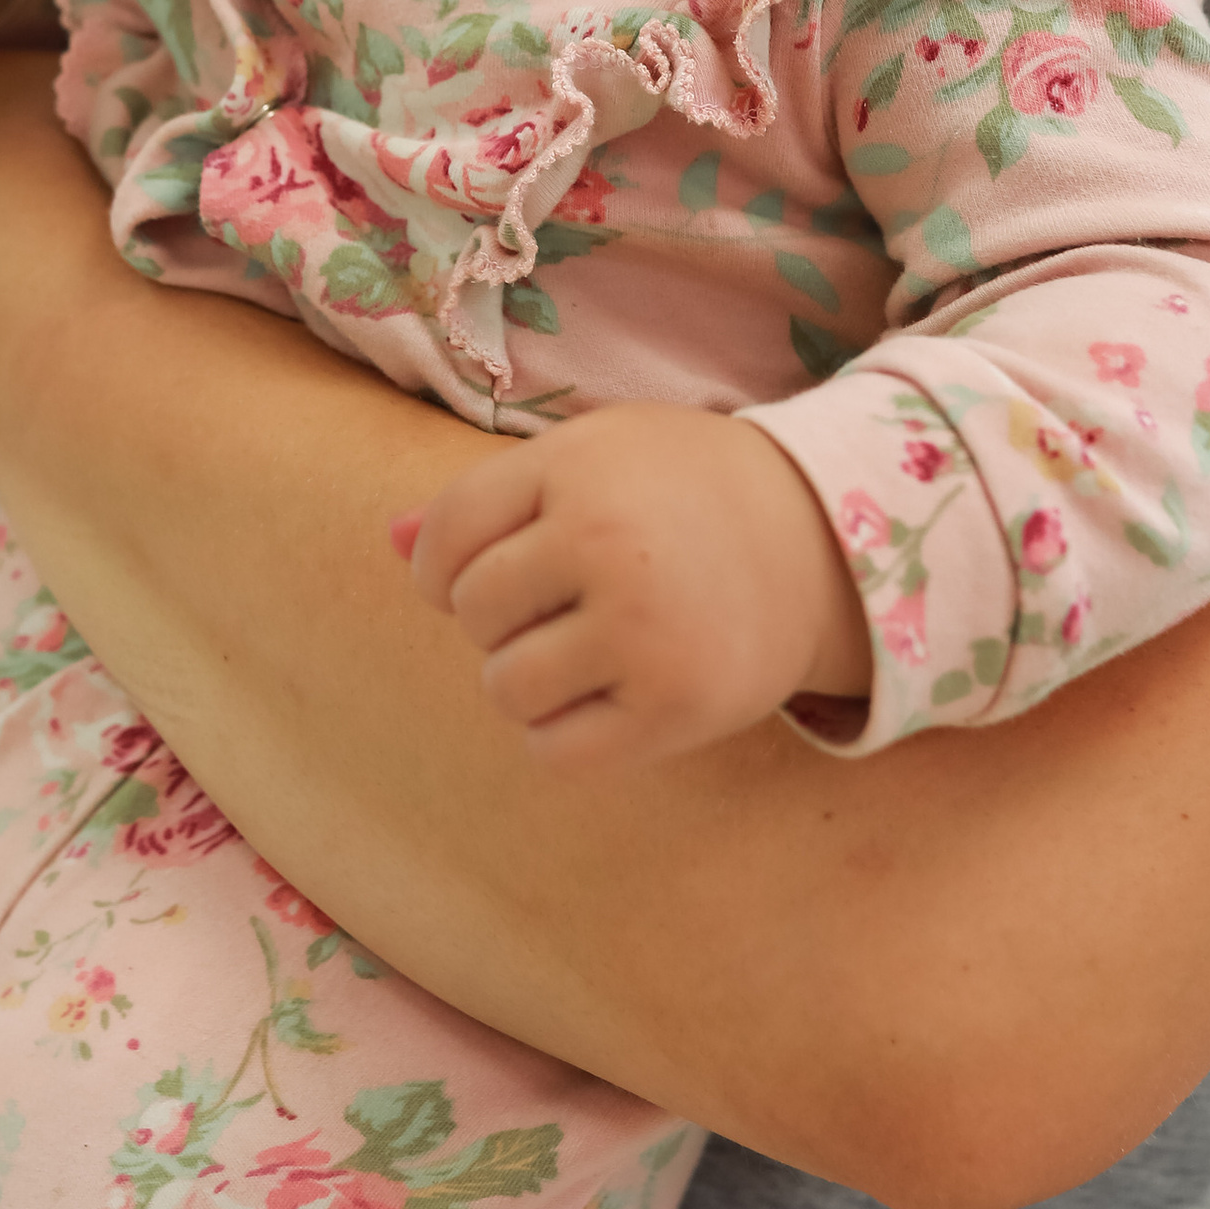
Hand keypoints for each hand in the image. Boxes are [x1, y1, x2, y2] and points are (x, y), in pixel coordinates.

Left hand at [399, 404, 870, 772]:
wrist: (823, 541)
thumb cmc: (684, 493)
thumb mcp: (593, 458)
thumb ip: (488, 497)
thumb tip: (386, 540)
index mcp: (577, 466)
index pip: (447, 535)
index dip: (444, 565)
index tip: (487, 570)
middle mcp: (605, 542)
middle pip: (472, 611)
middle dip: (500, 617)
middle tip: (566, 602)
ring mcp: (642, 629)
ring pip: (505, 687)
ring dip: (529, 679)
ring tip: (588, 648)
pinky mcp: (674, 706)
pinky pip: (554, 750)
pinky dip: (562, 735)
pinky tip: (607, 697)